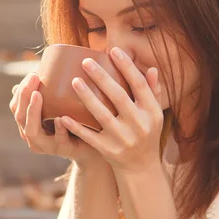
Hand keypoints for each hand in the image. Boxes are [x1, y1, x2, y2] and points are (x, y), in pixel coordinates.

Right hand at [9, 71, 103, 166]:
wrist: (97, 144)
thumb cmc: (76, 120)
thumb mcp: (62, 103)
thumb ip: (51, 90)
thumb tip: (40, 67)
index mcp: (29, 122)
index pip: (16, 106)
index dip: (21, 90)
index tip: (32, 73)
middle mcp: (33, 135)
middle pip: (20, 116)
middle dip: (24, 96)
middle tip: (34, 77)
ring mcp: (46, 145)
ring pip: (31, 130)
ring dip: (34, 111)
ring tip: (38, 95)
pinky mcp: (63, 150)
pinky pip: (58, 140)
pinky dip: (58, 129)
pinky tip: (60, 119)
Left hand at [58, 47, 163, 175]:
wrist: (141, 168)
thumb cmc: (146, 134)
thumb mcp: (154, 115)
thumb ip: (153, 92)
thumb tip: (153, 68)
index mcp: (152, 112)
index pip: (139, 85)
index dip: (127, 67)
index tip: (113, 50)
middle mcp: (139, 125)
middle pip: (119, 97)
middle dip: (102, 78)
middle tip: (85, 62)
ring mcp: (123, 139)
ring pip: (102, 115)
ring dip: (87, 97)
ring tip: (74, 81)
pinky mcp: (109, 151)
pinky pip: (90, 137)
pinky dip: (77, 127)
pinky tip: (64, 115)